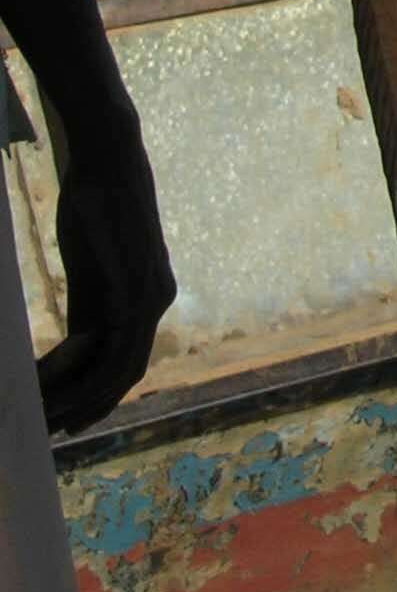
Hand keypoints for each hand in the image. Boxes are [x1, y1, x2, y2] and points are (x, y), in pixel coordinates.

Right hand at [37, 100, 175, 435]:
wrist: (107, 160)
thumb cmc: (94, 205)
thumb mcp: (94, 265)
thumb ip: (92, 303)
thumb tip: (78, 344)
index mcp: (152, 294)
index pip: (131, 360)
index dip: (103, 394)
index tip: (73, 416)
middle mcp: (157, 301)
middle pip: (126, 374)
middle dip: (92, 408)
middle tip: (56, 431)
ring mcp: (147, 297)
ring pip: (116, 371)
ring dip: (79, 400)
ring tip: (43, 418)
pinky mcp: (128, 289)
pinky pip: (103, 350)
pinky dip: (75, 376)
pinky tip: (45, 389)